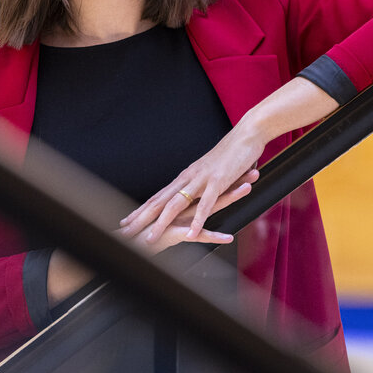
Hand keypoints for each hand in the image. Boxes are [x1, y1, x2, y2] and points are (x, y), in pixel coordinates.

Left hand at [120, 124, 265, 243]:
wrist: (247, 134)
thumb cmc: (232, 152)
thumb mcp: (210, 171)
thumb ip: (201, 184)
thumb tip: (196, 195)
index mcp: (186, 176)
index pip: (158, 196)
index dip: (140, 210)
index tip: (126, 221)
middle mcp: (188, 177)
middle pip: (159, 201)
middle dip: (140, 219)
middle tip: (125, 233)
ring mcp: (201, 179)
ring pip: (176, 204)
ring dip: (161, 223)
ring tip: (150, 238)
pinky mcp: (218, 181)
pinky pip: (205, 204)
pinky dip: (197, 220)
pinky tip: (191, 234)